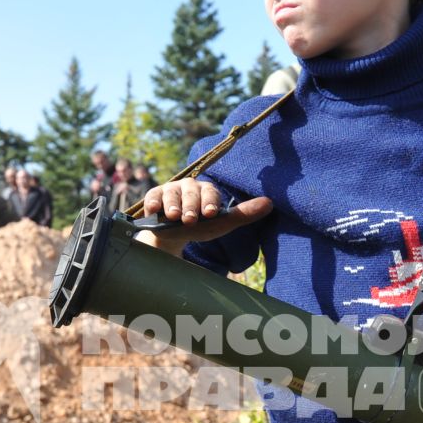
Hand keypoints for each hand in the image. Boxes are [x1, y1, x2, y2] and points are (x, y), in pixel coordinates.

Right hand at [138, 179, 273, 249]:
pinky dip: (152, 203)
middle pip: (190, 193)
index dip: (210, 202)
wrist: (174, 236)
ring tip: (173, 217)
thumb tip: (270, 203)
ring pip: (171, 194)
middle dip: (190, 206)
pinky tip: (152, 211)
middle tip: (190, 219)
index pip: (210, 192)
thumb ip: (244, 214)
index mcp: (207, 190)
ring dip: (172, 205)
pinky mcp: (154, 196)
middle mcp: (189, 186)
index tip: (211, 214)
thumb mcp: (222, 222)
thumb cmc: (202, 226)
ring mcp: (170, 190)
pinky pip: (152, 197)